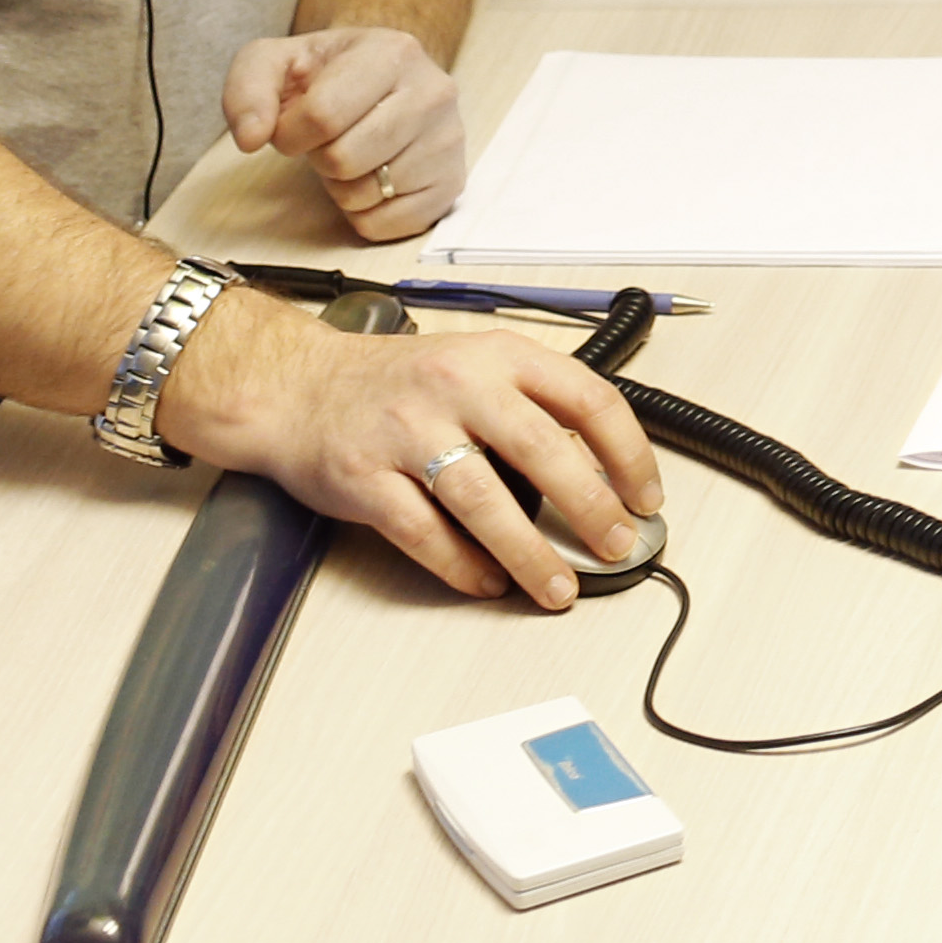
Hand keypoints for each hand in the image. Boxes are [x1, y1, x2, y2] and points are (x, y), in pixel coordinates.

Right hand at [158, 295, 665, 606]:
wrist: (295, 387)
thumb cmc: (397, 383)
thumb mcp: (478, 363)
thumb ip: (534, 405)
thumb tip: (605, 474)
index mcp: (499, 356)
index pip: (587, 398)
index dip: (628, 452)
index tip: (646, 496)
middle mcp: (457, 385)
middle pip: (543, 451)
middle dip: (590, 508)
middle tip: (617, 547)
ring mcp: (407, 431)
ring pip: (485, 501)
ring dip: (529, 553)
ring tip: (559, 586)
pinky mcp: (364, 478)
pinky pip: (424, 533)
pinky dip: (462, 566)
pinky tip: (489, 583)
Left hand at [224, 26, 464, 241]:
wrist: (385, 78)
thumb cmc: (330, 74)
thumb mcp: (278, 62)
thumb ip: (247, 88)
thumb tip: (250, 137)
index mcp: (393, 52)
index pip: (323, 115)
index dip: (290, 133)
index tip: (294, 127)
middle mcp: (434, 92)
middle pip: (344, 159)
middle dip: (318, 158)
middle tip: (327, 141)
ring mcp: (449, 141)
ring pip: (365, 194)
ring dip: (341, 186)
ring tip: (354, 155)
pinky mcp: (452, 183)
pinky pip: (387, 225)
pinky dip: (365, 214)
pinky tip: (374, 179)